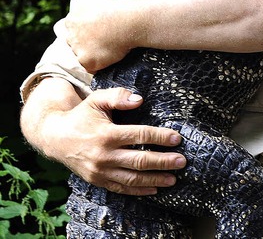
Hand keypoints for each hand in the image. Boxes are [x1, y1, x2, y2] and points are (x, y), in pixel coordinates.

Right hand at [44, 87, 185, 194]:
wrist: (54, 137)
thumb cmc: (81, 116)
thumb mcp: (97, 99)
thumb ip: (118, 96)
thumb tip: (140, 99)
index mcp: (106, 134)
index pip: (139, 136)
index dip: (160, 137)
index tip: (177, 138)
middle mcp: (103, 155)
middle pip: (139, 160)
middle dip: (163, 161)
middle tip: (182, 161)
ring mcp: (100, 171)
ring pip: (132, 179)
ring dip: (155, 179)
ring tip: (173, 178)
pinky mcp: (97, 180)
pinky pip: (120, 188)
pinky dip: (138, 191)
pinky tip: (154, 189)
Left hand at [65, 0, 132, 72]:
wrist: (131, 19)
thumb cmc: (119, 7)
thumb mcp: (97, 0)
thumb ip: (88, 9)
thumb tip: (92, 12)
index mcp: (72, 19)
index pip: (73, 29)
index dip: (85, 31)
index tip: (96, 32)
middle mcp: (71, 34)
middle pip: (75, 43)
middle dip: (86, 43)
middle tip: (103, 42)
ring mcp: (78, 49)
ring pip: (82, 56)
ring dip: (93, 54)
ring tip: (110, 49)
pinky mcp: (88, 61)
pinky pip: (92, 68)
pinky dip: (100, 65)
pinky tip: (112, 57)